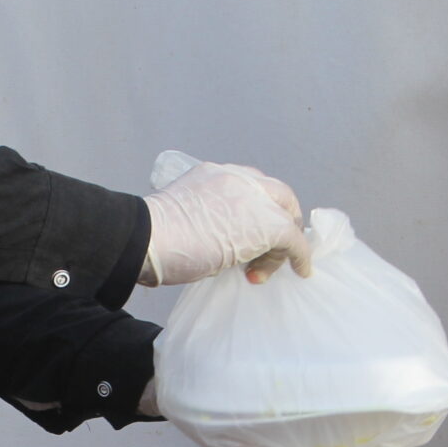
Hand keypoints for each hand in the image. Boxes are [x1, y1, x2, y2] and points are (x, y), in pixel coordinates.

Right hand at [141, 158, 310, 285]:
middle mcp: (238, 178)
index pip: (250, 186)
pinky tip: (300, 270)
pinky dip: (300, 257)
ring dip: (278, 248)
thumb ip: (208, 220)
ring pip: (284, 218)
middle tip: (275, 249)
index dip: (257, 210)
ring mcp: (254, 198)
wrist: (147, 239)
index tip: (251, 235)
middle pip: (277, 195)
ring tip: (259, 272)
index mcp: (214, 174)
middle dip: (281, 222)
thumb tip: (219, 247)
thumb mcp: (184, 216)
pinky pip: (294, 240)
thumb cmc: (152, 238)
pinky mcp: (267, 224)